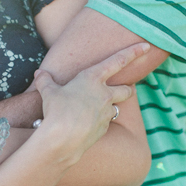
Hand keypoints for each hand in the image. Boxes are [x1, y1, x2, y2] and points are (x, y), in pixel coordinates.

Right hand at [32, 42, 148, 162]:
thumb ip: (45, 81)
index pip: (118, 61)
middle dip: (129, 88)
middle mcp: (104, 94)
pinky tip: (88, 124)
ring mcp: (107, 112)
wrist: (64, 138)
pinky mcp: (105, 128)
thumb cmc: (57, 110)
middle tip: (127, 88)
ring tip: (103, 107)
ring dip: (114, 105)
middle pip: (127, 89)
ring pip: (119, 106)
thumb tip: (39, 73)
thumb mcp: (48, 93)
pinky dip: (99, 121)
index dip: (134, 52)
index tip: (147, 46)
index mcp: (92, 78)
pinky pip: (106, 122)